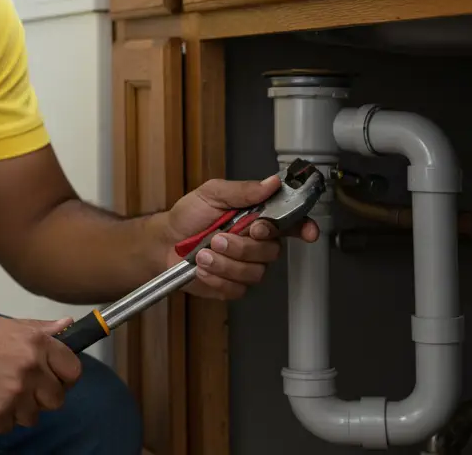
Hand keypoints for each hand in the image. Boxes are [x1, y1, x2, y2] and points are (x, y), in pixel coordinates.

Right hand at [0, 315, 82, 434]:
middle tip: (18, 388)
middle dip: (40, 397)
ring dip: (17, 410)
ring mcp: (13, 393)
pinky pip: (7, 426)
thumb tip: (67, 326)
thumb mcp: (2, 326)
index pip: (72, 370)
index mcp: (34, 342)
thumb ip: (38, 330)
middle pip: (56, 399)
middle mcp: (28, 367)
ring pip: (32, 416)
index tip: (53, 379)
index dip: (63, 377)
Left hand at [158, 173, 320, 299]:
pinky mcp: (232, 286)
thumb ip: (242, 190)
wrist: (164, 243)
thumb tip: (271, 183)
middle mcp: (256, 243)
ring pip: (254, 271)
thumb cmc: (188, 216)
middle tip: (219, 237)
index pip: (291, 223)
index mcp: (257, 217)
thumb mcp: (212, 193)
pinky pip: (236, 287)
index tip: (307, 231)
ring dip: (224, 261)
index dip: (304, 228)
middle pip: (272, 251)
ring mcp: (246, 266)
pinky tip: (203, 267)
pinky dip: (215, 276)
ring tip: (204, 251)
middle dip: (242, 245)